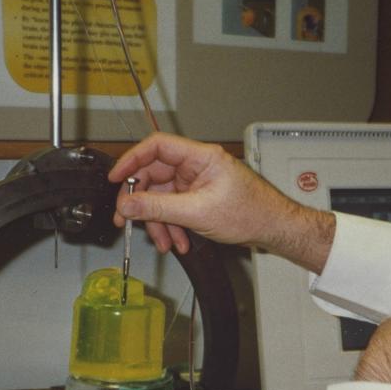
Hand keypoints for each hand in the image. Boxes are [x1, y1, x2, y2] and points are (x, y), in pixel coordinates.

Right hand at [109, 133, 334, 271]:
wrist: (274, 228)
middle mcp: (197, 166)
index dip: (131, 161)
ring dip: (159, 221)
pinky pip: (175, 208)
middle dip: (142, 202)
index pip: (156, 147)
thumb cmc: (251, 213)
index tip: (115, 179)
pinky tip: (177, 242)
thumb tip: (128, 204)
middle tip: (128, 220)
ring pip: (163, 197)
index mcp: (200, 157)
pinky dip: (172, 226)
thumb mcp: (197, 213)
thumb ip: (158, 208)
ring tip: (164, 242)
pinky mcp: (200, 198)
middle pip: (155, 176)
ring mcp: (198, 182)